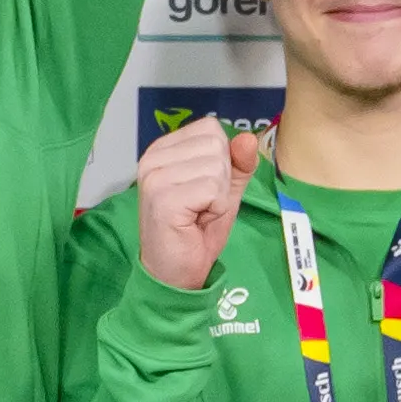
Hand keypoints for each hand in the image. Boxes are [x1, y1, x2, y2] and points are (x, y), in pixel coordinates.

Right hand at [125, 113, 244, 292]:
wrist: (176, 272)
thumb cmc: (195, 231)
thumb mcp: (224, 190)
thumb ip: (238, 163)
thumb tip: (248, 138)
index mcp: (162, 150)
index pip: (210, 129)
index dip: (221, 159)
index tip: (203, 187)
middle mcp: (152, 158)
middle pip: (215, 144)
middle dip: (221, 178)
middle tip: (201, 204)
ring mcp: (155, 177)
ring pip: (216, 166)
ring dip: (219, 195)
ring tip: (198, 213)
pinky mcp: (163, 198)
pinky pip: (212, 189)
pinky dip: (215, 208)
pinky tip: (196, 221)